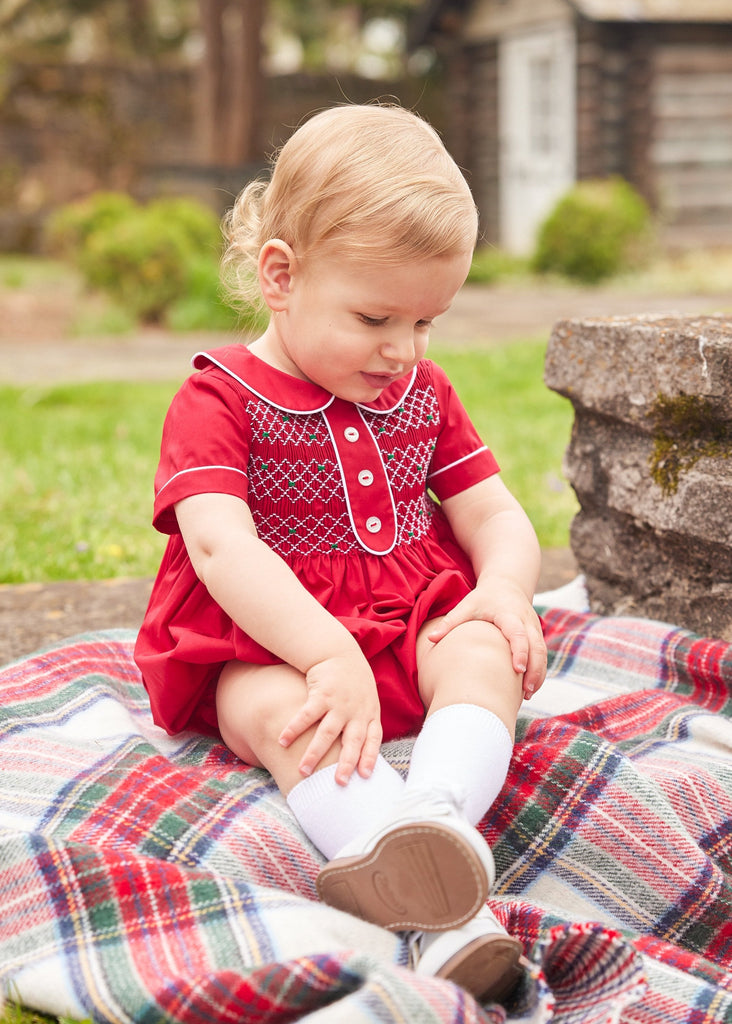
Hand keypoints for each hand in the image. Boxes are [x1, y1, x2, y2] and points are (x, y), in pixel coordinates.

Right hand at [278, 650, 382, 785]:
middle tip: (339, 783)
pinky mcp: (321, 694)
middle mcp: (356, 711)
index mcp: (369, 713)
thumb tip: (361, 755)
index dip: (370, 757)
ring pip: (327, 732)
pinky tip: (282, 741)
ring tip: (303, 771)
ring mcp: (339, 703)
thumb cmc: (352, 682)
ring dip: (314, 753)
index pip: (373, 739)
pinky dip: (294, 728)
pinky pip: (306, 715)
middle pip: (352, 741)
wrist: (338, 652)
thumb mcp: (367, 700)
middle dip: (346, 763)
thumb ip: (364, 723)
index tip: (365, 776)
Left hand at [427, 579, 546, 699]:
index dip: (520, 651)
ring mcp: (535, 629)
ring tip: (527, 695)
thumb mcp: (467, 605)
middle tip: (526, 691)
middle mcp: (526, 622)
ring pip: (542, 653)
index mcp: (510, 614)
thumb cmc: (484, 598)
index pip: (519, 634)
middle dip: (534, 669)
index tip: (517, 669)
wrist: (506, 585)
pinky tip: (529, 689)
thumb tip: (430, 638)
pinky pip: (542, 655)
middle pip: (537, 647)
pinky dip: (538, 671)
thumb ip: (450, 622)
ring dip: (538, 674)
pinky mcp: (537, 636)